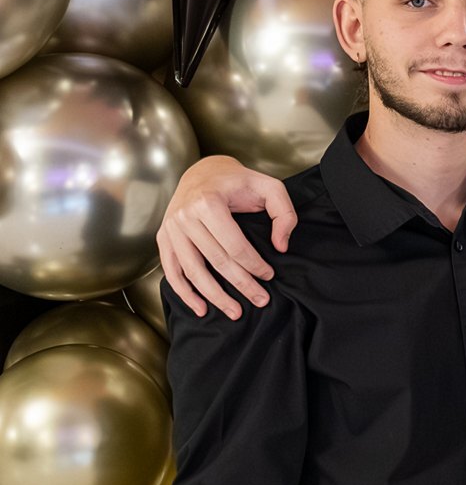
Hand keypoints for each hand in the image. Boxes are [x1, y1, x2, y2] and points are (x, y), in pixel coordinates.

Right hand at [159, 155, 296, 319]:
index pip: (235, 245)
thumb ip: (284, 213)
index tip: (269, 276)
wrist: (203, 172)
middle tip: (260, 300)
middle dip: (241, 285)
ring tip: (234, 312)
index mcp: (209, 203)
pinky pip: (172, 271)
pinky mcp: (163, 238)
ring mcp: (171, 229)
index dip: (254, 265)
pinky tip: (200, 308)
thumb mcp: (269, 186)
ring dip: (214, 296)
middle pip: (216, 261)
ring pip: (193, 271)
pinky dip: (184, 292)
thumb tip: (281, 246)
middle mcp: (185, 217)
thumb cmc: (238, 181)